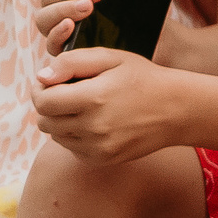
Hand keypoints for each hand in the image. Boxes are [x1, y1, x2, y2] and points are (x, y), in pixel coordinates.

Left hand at [31, 47, 180, 162]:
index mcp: (93, 98)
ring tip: (84, 108)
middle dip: (49, 106)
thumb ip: (72, 62)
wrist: (178, 109)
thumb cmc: (144, 78)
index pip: (42, 102)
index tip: (50, 83)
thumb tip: (42, 77)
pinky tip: (95, 123)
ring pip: (56, 136)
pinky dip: (75, 136)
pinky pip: (72, 149)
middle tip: (66, 94)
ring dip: (61, 121)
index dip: (40, 91)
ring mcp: (98, 147)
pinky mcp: (103, 159)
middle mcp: (93, 127)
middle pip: (45, 121)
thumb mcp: (112, 58)